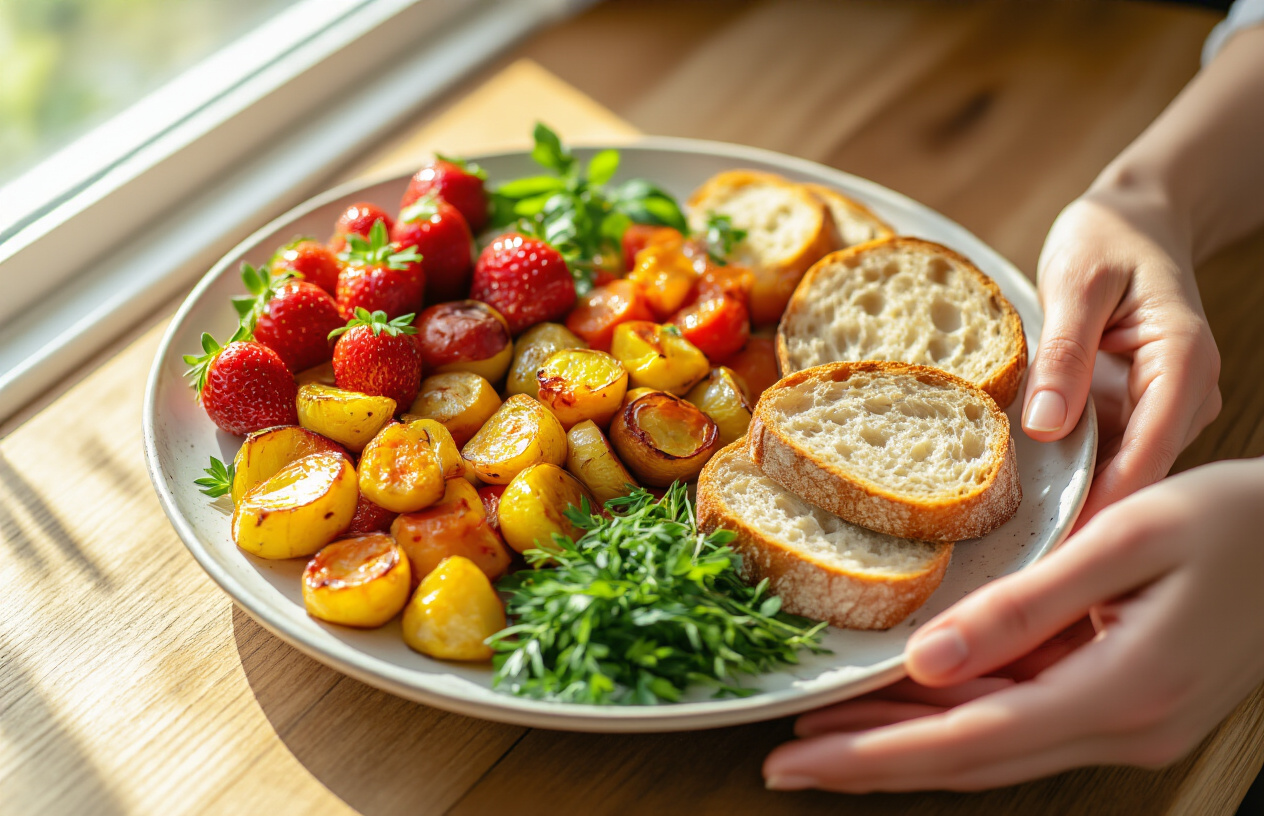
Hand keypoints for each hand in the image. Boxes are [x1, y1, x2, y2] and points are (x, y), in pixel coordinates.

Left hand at [762, 458, 1263, 791]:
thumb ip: (1026, 605)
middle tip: (783, 760)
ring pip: (990, 745)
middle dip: (869, 760)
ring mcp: (1127, 725)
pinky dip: (954, 716)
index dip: (871, 754)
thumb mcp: (1127, 540)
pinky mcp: (1123, 705)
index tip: (794, 759)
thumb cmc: (1233, 522)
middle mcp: (1122, 727)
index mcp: (1121, 689)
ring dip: (904, 742)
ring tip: (824, 735)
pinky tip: (904, 702)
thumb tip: (924, 659)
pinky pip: (1021, 720)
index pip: (966, 738)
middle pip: (969, 757)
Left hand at [1022, 186, 1220, 521]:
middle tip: (1025, 558)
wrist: (1133, 221)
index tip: (1059, 546)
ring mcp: (1164, 408)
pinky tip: (1027, 498)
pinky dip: (1073, 472)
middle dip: (1088, 516)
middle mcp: (1186, 395)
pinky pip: (1107, 453)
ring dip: (1077, 500)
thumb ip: (1064, 352)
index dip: (1105, 504)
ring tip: (1018, 538)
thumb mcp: (1076, 283)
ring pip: (1123, 471)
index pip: (1150, 452)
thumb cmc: (1106, 240)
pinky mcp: (1138, 412)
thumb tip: (1046, 427)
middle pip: (1140, 474)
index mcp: (1183, 362)